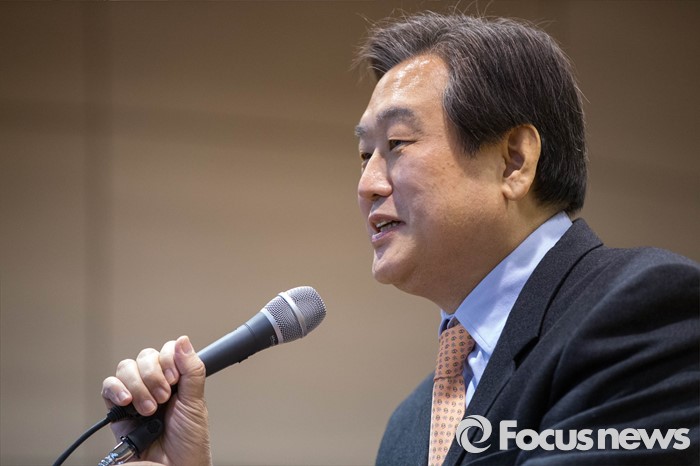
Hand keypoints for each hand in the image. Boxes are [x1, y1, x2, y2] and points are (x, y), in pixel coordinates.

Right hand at [101, 336, 211, 465]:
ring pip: (126, 369)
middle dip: (153, 375)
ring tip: (148, 409)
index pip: (167, 351)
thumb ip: (192, 371)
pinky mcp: (117, 411)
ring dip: (137, 386)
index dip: (168, 359)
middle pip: (145, 357)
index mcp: (176, 380)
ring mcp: (136, 396)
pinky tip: (127, 401)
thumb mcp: (196, 403)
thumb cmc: (189, 442)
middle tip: (163, 398)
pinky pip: (108, 388)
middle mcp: (155, 385)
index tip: (174, 379)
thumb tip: (183, 341)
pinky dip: (116, 389)